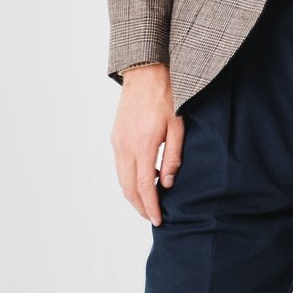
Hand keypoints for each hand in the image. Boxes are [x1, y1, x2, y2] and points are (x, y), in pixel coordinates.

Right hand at [110, 64, 183, 225]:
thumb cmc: (167, 95)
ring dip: (133, 193)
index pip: (144, 187)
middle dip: (140, 206)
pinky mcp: (115, 136)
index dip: (151, 207)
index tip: (158, 220)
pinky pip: (120, 165)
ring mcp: (118, 142)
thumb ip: (173, 157)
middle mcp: (125, 147)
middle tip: (153, 216)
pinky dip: (130, 178)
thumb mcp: (178, 125)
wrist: (145, 72)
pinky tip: (145, 176)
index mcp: (143, 145)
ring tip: (150, 200)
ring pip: (121, 178)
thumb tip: (167, 183)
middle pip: (128, 188)